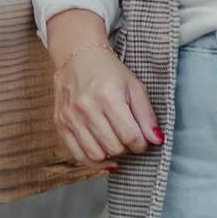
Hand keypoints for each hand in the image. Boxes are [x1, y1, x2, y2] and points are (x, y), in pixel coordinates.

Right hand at [44, 9, 161, 169]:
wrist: (78, 56)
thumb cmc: (109, 71)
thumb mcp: (134, 86)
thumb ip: (147, 115)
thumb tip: (156, 140)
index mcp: (108, 96)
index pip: (131, 136)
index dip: (142, 144)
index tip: (142, 139)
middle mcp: (86, 107)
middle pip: (114, 147)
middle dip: (127, 148)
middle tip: (128, 138)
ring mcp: (70, 116)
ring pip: (96, 154)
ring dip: (111, 154)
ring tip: (115, 142)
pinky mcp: (60, 123)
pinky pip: (77, 154)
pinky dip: (93, 161)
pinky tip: (104, 156)